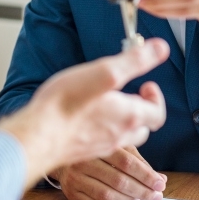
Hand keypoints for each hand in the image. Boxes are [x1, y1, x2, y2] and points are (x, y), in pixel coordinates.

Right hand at [0, 39, 168, 188]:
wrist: (38, 136)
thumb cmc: (66, 105)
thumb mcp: (104, 73)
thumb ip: (134, 61)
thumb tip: (161, 48)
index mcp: (129, 116)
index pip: (158, 113)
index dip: (156, 98)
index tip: (146, 84)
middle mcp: (119, 135)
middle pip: (143, 127)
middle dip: (140, 109)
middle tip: (129, 94)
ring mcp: (101, 145)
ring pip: (122, 135)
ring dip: (122, 121)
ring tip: (108, 105)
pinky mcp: (84, 150)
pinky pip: (102, 141)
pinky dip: (103, 129)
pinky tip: (87, 118)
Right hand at [52, 145, 166, 199]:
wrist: (58, 150)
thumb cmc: (94, 149)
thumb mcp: (115, 146)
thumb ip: (137, 160)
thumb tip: (159, 178)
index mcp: (97, 143)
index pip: (126, 161)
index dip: (146, 174)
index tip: (160, 183)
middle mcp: (84, 159)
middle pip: (118, 180)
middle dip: (142, 190)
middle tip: (156, 195)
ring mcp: (76, 177)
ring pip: (107, 195)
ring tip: (143, 199)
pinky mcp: (71, 192)